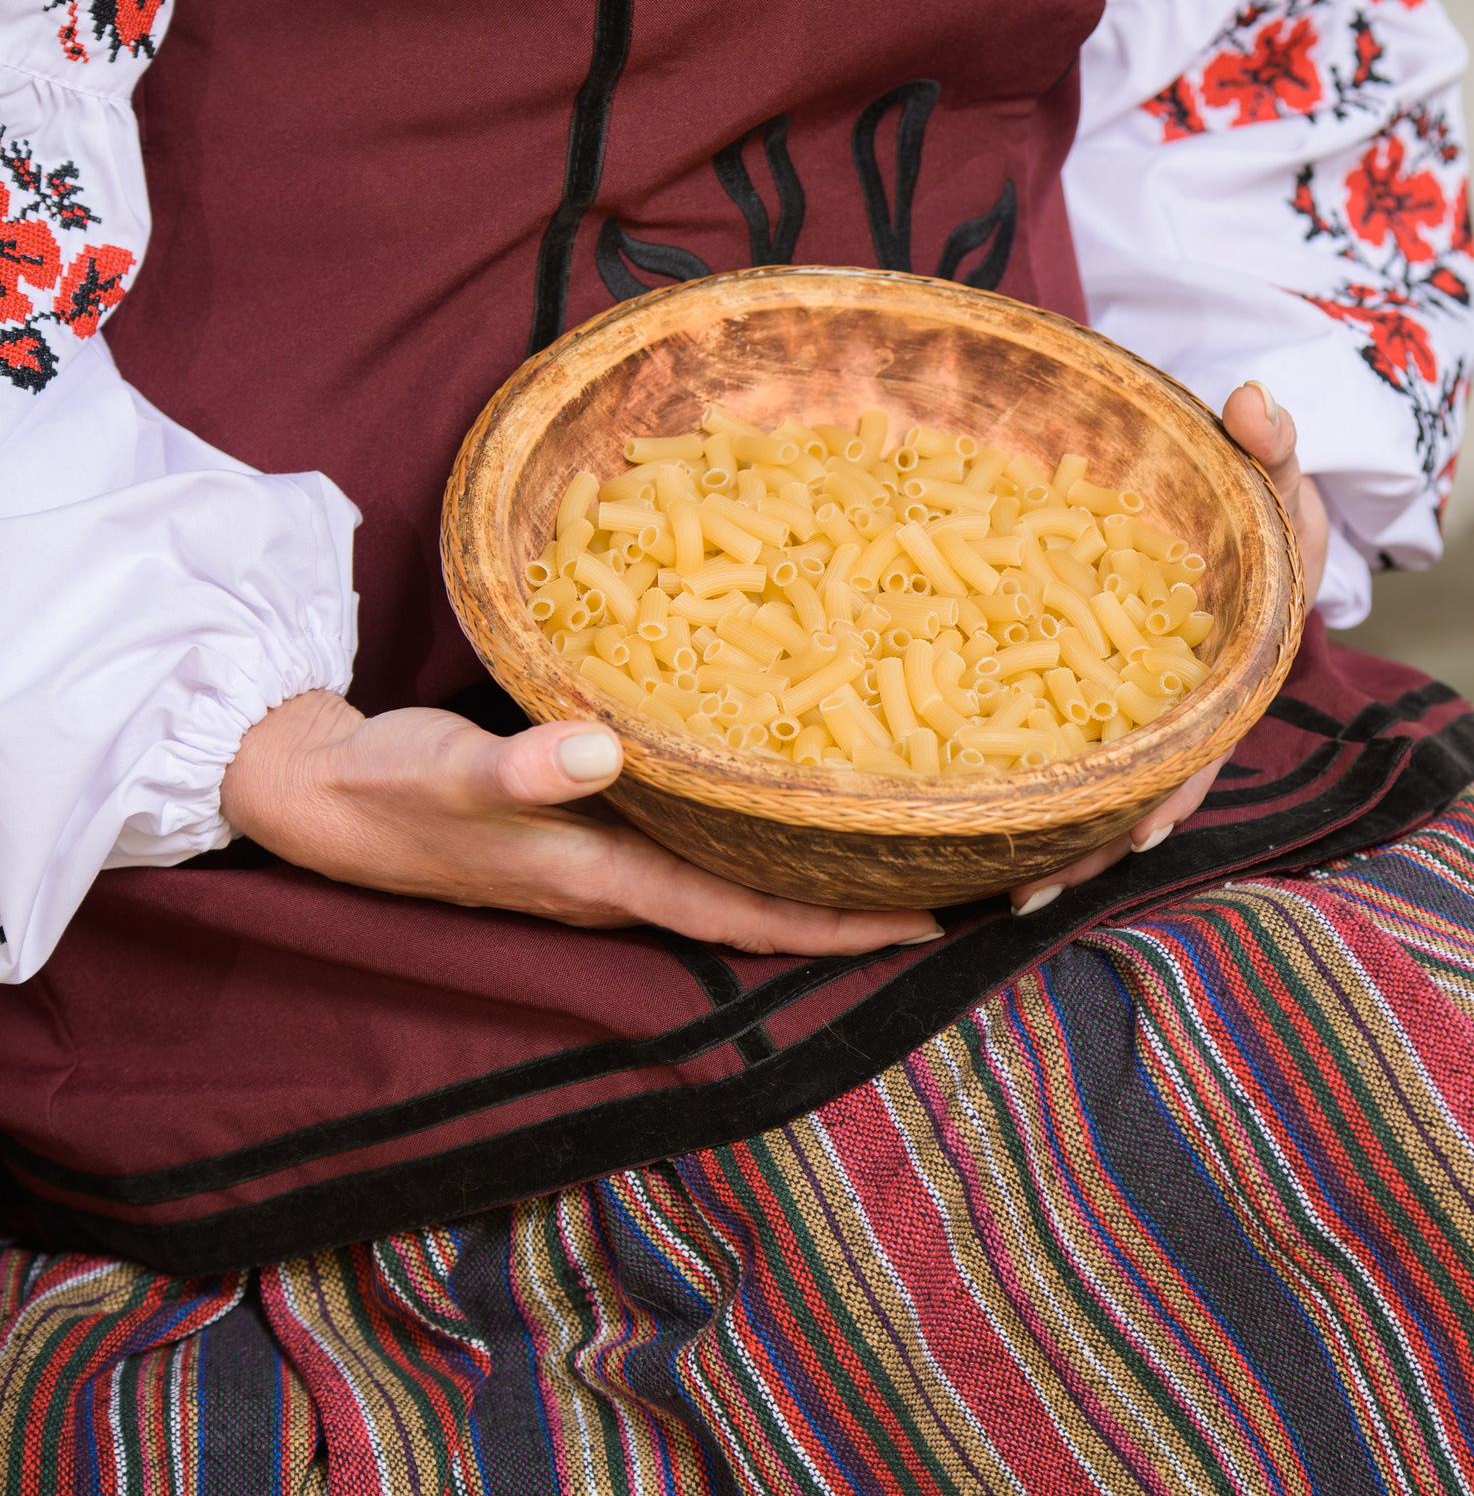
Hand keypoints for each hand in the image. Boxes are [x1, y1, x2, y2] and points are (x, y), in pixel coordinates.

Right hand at [223, 691, 942, 955]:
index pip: (744, 916)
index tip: (925, 924)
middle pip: (757, 912)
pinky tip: (789, 808)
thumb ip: (524, 765)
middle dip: (848, 910)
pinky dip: (752, 839)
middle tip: (951, 888)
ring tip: (894, 851)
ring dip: (807, 879)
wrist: (318, 795)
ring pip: (731, 883)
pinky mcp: (590, 832)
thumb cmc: (390, 787)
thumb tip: (603, 751)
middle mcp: (620, 885)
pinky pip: (697, 849)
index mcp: (605, 879)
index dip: (834, 926)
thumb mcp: (451, 771)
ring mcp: (607, 865)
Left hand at [1006, 380, 1327, 912]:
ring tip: (988, 893)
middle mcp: (1189, 708)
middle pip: (1142, 794)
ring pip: (1101, 794)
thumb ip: (1270, 442)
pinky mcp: (1099, 702)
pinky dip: (1030, 796)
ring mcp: (1141, 713)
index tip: (1137, 832)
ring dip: (1054, 845)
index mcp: (1236, 670)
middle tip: (1024, 895)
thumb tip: (1250, 403)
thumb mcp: (1273, 469)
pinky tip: (969, 828)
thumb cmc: (1259, 498)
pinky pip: (1066, 758)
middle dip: (1091, 848)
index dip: (1174, 790)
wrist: (1230, 513)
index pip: (1207, 742)